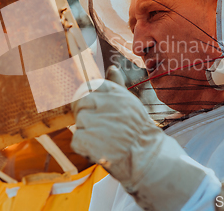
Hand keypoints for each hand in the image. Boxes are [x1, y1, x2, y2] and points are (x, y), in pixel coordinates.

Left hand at [71, 66, 210, 210]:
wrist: (147, 156)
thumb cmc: (137, 128)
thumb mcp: (129, 101)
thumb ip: (117, 84)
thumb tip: (112, 67)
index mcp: (111, 92)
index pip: (88, 88)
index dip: (91, 102)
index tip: (98, 112)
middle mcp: (101, 103)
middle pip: (80, 105)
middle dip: (87, 117)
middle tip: (102, 128)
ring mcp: (92, 122)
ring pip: (79, 123)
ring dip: (88, 133)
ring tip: (105, 139)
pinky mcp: (85, 140)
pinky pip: (77, 140)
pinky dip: (85, 148)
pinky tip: (100, 149)